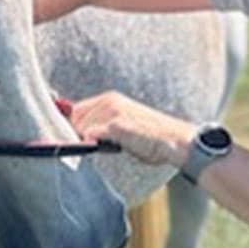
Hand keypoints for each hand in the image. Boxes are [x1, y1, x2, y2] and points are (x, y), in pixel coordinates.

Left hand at [70, 91, 196, 165]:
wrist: (174, 141)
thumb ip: (103, 126)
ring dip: (86, 141)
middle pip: (75, 118)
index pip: (77, 109)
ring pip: (80, 128)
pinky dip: (89, 144)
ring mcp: (111, 112)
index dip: (75, 125)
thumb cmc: (151, 137)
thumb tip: (82, 136)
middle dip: (78, 134)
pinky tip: (102, 148)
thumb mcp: (124, 124)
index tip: (76, 138)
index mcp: (110, 99)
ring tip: (107, 146)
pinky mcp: (115, 125)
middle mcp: (109, 101)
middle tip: (94, 145)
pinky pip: (89, 135)